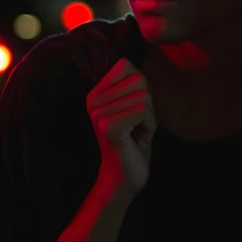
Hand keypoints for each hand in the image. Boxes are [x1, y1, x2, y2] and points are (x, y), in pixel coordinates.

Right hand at [86, 58, 156, 198]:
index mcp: (96, 94)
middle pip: (139, 81)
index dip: (141, 89)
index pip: (127, 67)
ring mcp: (100, 114)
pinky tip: (137, 138)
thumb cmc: (133, 141)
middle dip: (147, 105)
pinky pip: (142, 111)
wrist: (124, 177)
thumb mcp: (135, 106)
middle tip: (136, 125)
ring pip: (143, 97)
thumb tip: (132, 64)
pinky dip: (148, 126)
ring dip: (148, 118)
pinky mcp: (109, 127)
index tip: (134, 112)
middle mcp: (93, 101)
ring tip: (136, 133)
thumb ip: (134, 85)